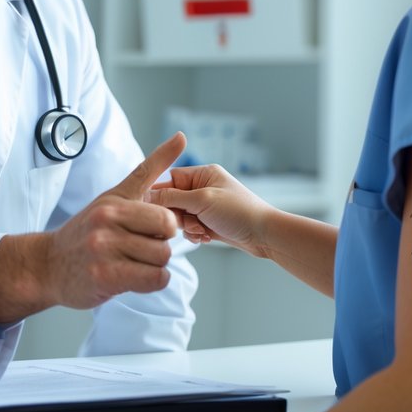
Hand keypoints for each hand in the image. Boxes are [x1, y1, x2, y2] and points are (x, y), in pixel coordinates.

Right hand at [43, 133, 185, 309]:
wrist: (49, 264)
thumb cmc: (87, 229)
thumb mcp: (115, 195)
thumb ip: (150, 169)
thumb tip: (181, 137)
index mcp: (114, 202)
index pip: (165, 216)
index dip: (165, 227)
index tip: (150, 230)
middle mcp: (107, 223)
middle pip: (166, 239)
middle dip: (160, 246)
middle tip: (141, 248)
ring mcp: (104, 251)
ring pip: (161, 260)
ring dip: (155, 266)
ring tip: (134, 263)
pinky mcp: (104, 277)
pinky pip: (154, 280)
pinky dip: (152, 281)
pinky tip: (135, 277)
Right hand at [147, 164, 275, 256]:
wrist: (264, 235)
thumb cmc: (238, 211)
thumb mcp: (202, 200)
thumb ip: (172, 197)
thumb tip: (147, 195)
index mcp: (203, 173)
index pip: (170, 179)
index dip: (160, 194)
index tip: (153, 208)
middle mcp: (203, 187)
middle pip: (172, 200)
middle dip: (178, 215)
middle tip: (190, 222)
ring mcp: (206, 206)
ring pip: (180, 217)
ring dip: (188, 227)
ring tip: (202, 231)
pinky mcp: (209, 222)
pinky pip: (190, 228)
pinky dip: (195, 234)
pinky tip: (206, 238)